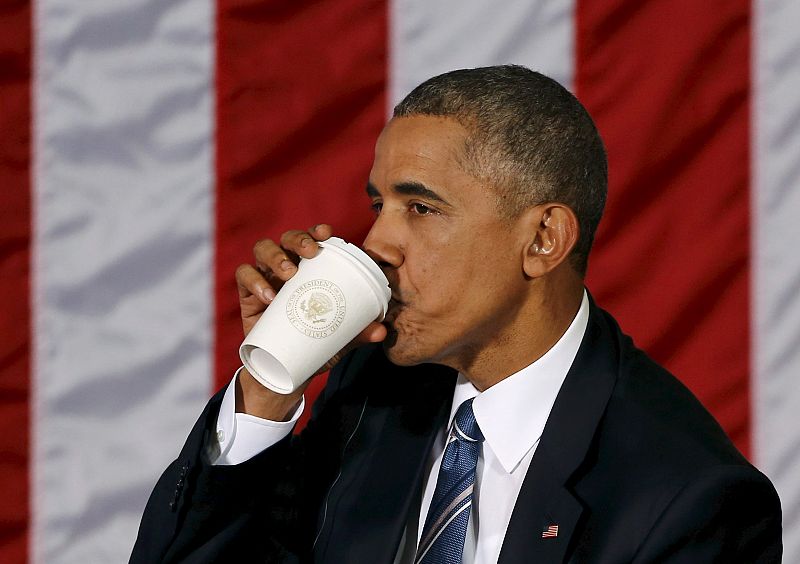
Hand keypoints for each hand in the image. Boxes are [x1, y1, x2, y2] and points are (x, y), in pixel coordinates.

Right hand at [234, 225, 386, 418]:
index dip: (319, 231)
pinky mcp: (247, 293)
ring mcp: (266, 276)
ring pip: (263, 248)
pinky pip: (244, 274)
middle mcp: (288, 265)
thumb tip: (381, 331)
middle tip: (310, 252)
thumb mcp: (338, 339)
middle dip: (299, 238)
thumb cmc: (313, 343)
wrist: (283, 369)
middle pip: (288, 237)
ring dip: (276, 256)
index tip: (328, 233)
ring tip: (289, 274)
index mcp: (311, 268)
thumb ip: (358, 333)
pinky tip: (268, 297)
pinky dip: (255, 281)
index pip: (314, 240)